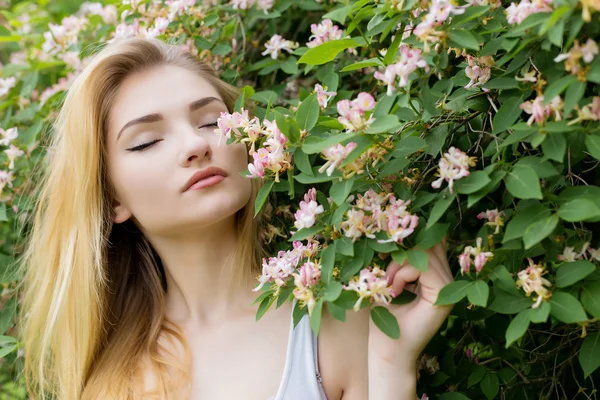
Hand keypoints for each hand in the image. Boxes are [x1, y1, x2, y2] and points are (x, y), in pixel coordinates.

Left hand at [368, 238, 454, 365]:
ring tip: (388, 285)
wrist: (388, 350)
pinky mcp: (443, 295)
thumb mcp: (389, 280)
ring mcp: (448, 287)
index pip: (430, 240)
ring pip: (424, 252)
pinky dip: (402, 274)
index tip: (386, 255)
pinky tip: (394, 291)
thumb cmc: (385, 317)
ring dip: (398, 264)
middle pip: (429, 242)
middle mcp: (446, 278)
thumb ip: (397, 258)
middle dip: (401, 250)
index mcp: (436, 273)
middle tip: (385, 273)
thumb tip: (396, 230)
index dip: (408, 239)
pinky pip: (424, 266)